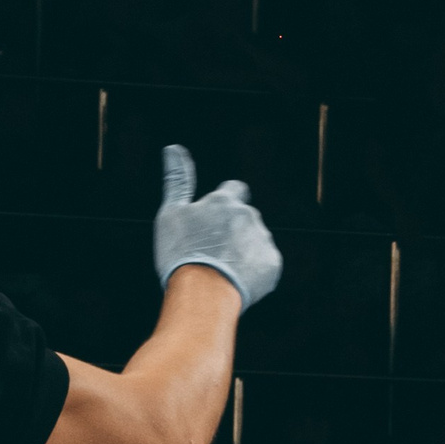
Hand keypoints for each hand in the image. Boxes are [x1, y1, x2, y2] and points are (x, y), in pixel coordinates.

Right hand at [153, 144, 282, 313]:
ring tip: (224, 271)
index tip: (216, 219)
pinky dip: (254, 271)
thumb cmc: (182, 255)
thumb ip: (177, 180)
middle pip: (245, 218)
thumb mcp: (171, 214)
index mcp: (225, 202)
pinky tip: (236, 282)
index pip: (234, 190)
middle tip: (214, 253)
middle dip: (234, 230)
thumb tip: (173, 148)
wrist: (203, 295)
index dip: (225, 203)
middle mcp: (248, 216)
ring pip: (256, 240)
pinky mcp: (272, 264)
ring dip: (244, 250)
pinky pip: (265, 263)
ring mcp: (262, 240)